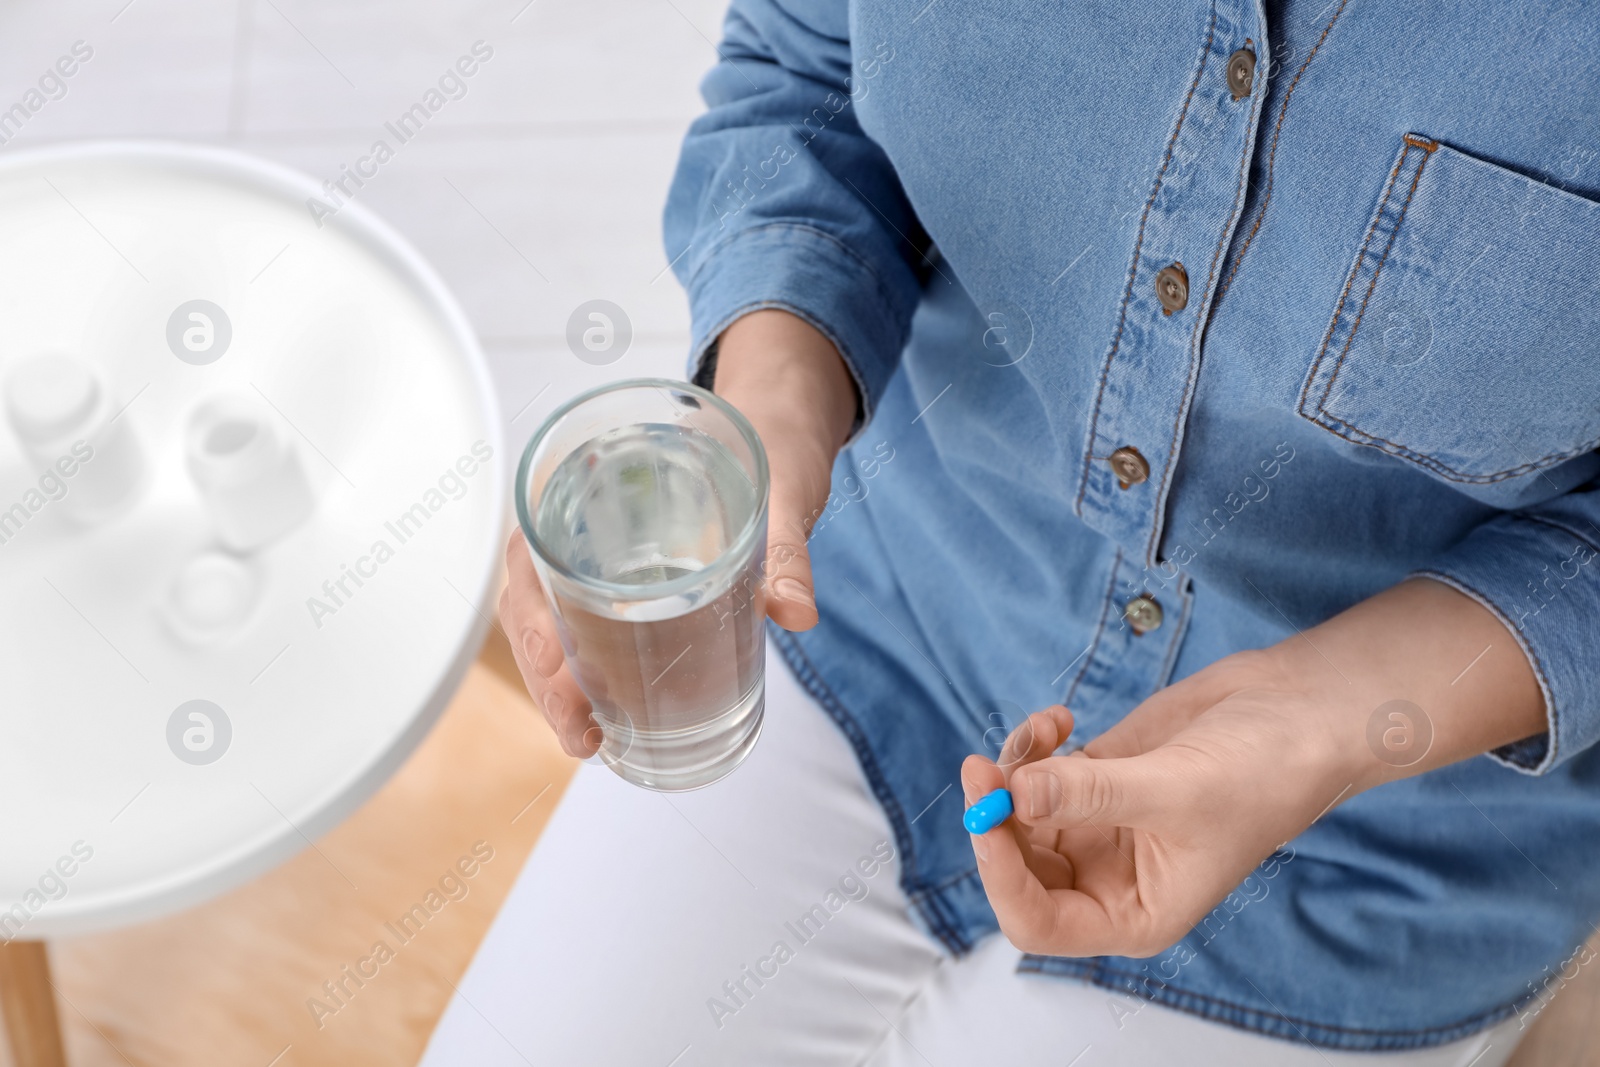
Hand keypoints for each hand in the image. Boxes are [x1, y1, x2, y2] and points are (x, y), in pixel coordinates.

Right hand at [499, 309, 856, 756]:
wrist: (781, 424)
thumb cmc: (767, 440)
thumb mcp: (783, 488)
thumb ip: (787, 547)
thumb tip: (795, 611)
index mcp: (598, 480)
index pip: (534, 556)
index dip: (535, 623)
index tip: (560, 677)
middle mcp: (586, 520)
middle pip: (534, 606)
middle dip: (547, 679)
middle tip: (583, 735)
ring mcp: (602, 555)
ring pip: (552, 625)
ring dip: (561, 686)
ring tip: (590, 740)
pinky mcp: (630, 581)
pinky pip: (586, 628)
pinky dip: (586, 674)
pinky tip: (607, 719)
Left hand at [962, 578, 1544, 957]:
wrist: (1296, 712)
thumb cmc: (1262, 772)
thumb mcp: (1176, 789)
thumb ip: (1091, 794)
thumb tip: (1016, 794)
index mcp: (1132, 913)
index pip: (1038, 922)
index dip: (1001, 877)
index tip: (989, 817)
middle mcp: (1107, 879)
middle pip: (1016, 866)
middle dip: (996, 818)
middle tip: (984, 766)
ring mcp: (1095, 828)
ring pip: (1017, 813)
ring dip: (1014, 771)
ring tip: (1045, 729)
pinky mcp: (1092, 780)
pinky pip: (1033, 774)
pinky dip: (1032, 746)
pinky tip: (1058, 719)